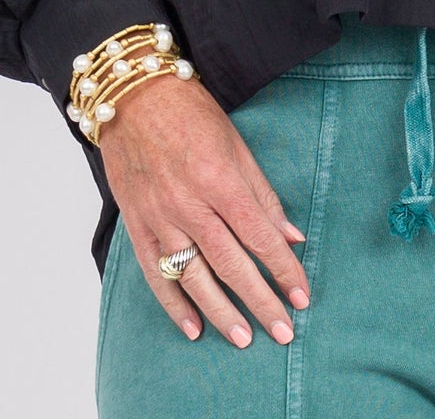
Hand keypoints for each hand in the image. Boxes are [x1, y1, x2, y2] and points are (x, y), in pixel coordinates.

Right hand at [97, 71, 311, 346]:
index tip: (302, 296)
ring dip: (222, 313)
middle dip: (261, 301)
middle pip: (231, 265)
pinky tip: (193, 328)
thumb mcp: (236, 144)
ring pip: (195, 277)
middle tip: (284, 332)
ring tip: (245, 338)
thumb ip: (262, 194)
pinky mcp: (136, 224)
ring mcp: (159, 217)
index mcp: (219, 179)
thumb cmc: (190, 112)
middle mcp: (189, 204)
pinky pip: (155, 274)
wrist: (133, 97)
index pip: (259, 237)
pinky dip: (174, 305)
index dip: (283, 269)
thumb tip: (291, 235)